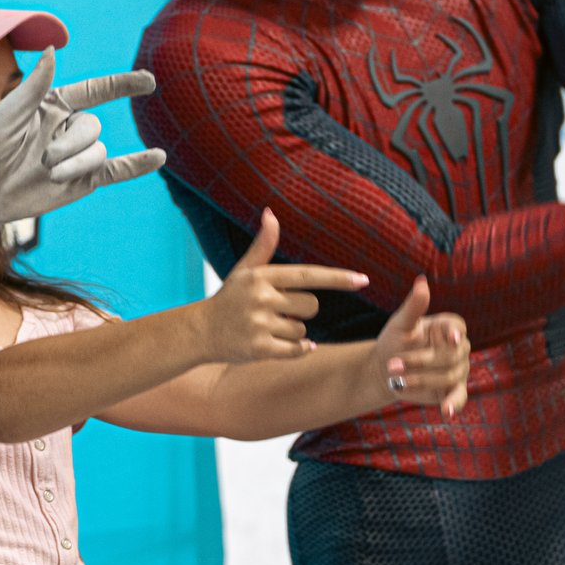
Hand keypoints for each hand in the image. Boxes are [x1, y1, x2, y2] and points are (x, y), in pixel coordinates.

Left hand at [0, 49, 167, 224]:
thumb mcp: (8, 112)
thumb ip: (35, 84)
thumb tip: (53, 48)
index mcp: (56, 105)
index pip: (96, 91)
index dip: (122, 85)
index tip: (148, 81)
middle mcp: (70, 127)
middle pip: (92, 128)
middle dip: (70, 144)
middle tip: (43, 160)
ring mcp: (78, 155)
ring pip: (97, 152)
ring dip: (76, 163)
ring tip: (50, 174)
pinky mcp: (82, 181)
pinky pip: (115, 170)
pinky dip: (137, 164)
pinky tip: (158, 158)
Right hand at [195, 209, 367, 362]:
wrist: (200, 332)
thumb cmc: (229, 299)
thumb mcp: (245, 270)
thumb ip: (263, 245)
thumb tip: (270, 213)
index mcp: (262, 276)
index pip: (309, 275)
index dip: (338, 278)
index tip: (364, 280)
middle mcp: (261, 298)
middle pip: (311, 306)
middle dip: (301, 311)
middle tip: (276, 312)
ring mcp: (260, 324)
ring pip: (303, 330)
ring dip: (292, 332)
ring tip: (267, 328)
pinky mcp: (259, 349)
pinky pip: (296, 350)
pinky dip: (298, 350)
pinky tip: (282, 346)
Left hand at [369, 276, 470, 415]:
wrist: (385, 370)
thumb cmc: (394, 341)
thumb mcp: (400, 324)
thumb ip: (413, 306)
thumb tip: (421, 282)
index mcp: (448, 327)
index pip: (456, 328)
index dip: (455, 333)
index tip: (452, 339)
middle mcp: (458, 348)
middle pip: (450, 355)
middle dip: (421, 361)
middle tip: (392, 365)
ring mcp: (457, 370)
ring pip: (448, 376)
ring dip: (421, 379)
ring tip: (396, 381)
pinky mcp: (452, 390)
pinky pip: (458, 396)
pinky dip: (454, 404)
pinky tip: (447, 412)